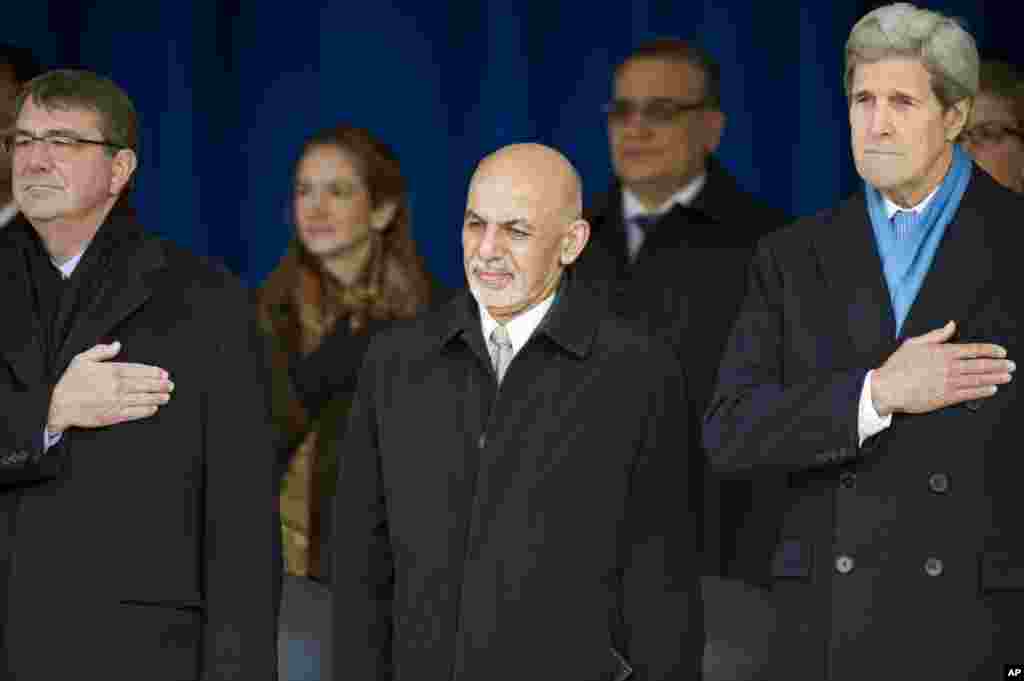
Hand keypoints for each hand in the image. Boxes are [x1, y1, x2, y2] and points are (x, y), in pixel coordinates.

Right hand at [47, 342, 173, 432]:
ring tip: (167, 397)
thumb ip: (101, 351)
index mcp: (112, 371)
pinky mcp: (114, 415)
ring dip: (158, 398)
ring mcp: (117, 401)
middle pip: (145, 385)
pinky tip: (154, 408)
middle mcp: (117, 386)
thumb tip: (117, 345)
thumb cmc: (70, 382)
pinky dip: (146, 410)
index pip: (140, 370)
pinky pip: (135, 412)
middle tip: (171, 385)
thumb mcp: (81, 360)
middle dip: (161, 385)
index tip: (164, 374)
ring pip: (143, 398)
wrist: (59, 406)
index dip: (154, 372)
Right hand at [871, 321, 1013, 415]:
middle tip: (1011, 365)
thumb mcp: (914, 343)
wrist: (888, 388)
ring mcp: (949, 383)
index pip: (974, 349)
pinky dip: (983, 391)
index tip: (1001, 352)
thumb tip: (950, 325)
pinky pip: (970, 393)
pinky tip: (992, 389)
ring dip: (996, 377)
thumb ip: (936, 334)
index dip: (991, 350)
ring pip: (979, 379)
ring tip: (1007, 376)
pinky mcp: (946, 397)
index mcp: (943, 352)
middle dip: (999, 364)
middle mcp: (950, 367)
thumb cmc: (898, 366)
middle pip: (981, 365)